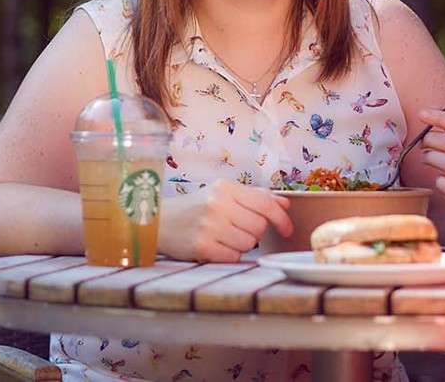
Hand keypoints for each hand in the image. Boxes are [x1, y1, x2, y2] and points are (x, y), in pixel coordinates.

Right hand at [158, 180, 292, 262]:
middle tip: (236, 228)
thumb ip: (254, 197)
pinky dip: (229, 254)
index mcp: (225, 188)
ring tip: (224, 236)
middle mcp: (217, 204)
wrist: (157, 222)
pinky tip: (216, 246)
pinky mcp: (202, 247)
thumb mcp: (222, 194)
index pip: (265, 203)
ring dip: (242, 244)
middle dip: (254, 231)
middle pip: (259, 226)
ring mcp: (209, 226)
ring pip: (249, 243)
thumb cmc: (194, 208)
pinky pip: (234, 257)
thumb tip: (284, 204)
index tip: (287, 229)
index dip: (281, 219)